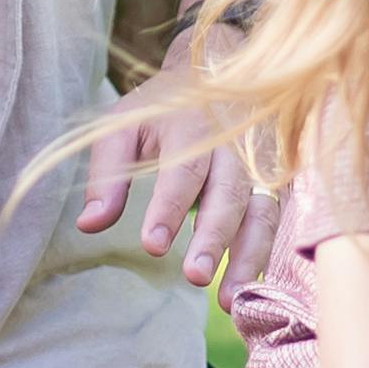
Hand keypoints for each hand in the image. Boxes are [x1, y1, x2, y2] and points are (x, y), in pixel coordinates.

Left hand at [71, 110, 276, 293]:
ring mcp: (262, 162)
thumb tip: (89, 224)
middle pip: (228, 194)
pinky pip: (278, 219)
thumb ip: (107, 174)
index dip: (168, 209)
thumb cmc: (163, 107)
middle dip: (213, 238)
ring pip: (262, 211)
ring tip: (227, 300)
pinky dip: (266, 254)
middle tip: (194, 276)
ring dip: (248, 257)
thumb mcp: (124, 125)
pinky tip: (250, 287)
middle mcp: (234, 143)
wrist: (219, 67)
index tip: (152, 246)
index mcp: (192, 125)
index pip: (183, 169)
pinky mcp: (279, 179)